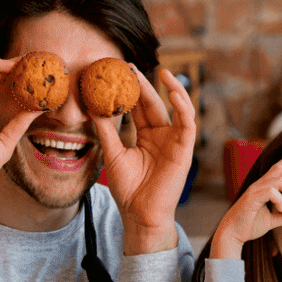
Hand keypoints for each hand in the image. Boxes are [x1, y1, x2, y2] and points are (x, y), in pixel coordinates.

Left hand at [93, 67, 195, 254]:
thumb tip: (93, 107)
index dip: (131, 90)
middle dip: (145, 84)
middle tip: (130, 66)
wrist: (139, 214)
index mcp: (146, 137)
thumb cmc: (128, 190)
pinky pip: (188, 124)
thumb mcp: (113, 154)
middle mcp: (162, 136)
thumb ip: (107, 131)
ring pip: (176, 109)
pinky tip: (174, 94)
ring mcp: (175, 142)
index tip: (118, 73)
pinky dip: (184, 108)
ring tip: (162, 72)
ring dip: (171, 90)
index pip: (139, 108)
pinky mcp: (185, 150)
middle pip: (154, 104)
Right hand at [210, 152, 281, 259]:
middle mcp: (259, 185)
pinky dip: (280, 200)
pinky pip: (271, 192)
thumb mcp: (272, 221)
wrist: (233, 234)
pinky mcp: (252, 198)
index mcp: (263, 187)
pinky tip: (281, 209)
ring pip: (279, 180)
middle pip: (280, 169)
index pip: (276, 168)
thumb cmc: (249, 226)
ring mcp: (255, 190)